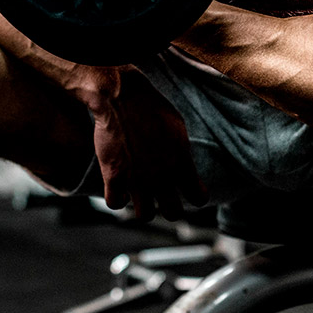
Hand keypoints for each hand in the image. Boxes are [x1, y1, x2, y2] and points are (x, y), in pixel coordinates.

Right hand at [62, 65, 207, 220]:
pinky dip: (118, 199)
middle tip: (167, 199)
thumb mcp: (178, 128)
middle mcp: (162, 176)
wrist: (121, 97)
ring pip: (145, 215)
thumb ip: (182, 152)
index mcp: (182, 163)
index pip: (199, 197)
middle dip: (172, 208)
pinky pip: (115, 203)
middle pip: (173, 213)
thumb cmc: (150, 107)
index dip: (196, 196)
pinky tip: (120, 188)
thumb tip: (184, 165)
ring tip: (143, 195)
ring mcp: (137, 179)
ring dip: (145, 207)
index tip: (191, 191)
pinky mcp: (113, 176)